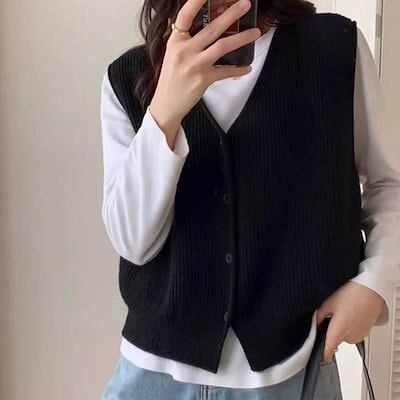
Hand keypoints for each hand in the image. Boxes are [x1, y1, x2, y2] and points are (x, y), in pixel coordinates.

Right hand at [149, 0, 260, 136]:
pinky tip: (247, 68)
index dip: (196, 1)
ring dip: (242, 38)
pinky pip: (226, 71)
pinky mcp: (203, 79)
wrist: (166, 105)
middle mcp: (184, 51)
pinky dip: (238, 70)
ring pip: (222, 46)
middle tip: (245, 4)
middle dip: (231, 14)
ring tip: (256, 33)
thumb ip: (185, 41)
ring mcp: (194, 65)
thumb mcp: (173, 56)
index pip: (185, 15)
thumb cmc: (171, 80)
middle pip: (211, 28)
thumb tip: (203, 29)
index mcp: (175, 42)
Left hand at [316, 281, 385, 362]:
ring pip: (344, 336)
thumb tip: (314, 325)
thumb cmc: (351, 294)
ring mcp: (359, 336)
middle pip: (335, 341)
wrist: (371, 290)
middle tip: (332, 315)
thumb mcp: (328, 303)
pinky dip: (350, 325)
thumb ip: (319, 317)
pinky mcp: (365, 332)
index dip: (320, 352)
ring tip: (344, 311)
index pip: (327, 352)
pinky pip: (353, 332)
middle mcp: (349, 338)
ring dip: (341, 327)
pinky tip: (351, 312)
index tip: (315, 348)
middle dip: (331, 330)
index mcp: (338, 332)